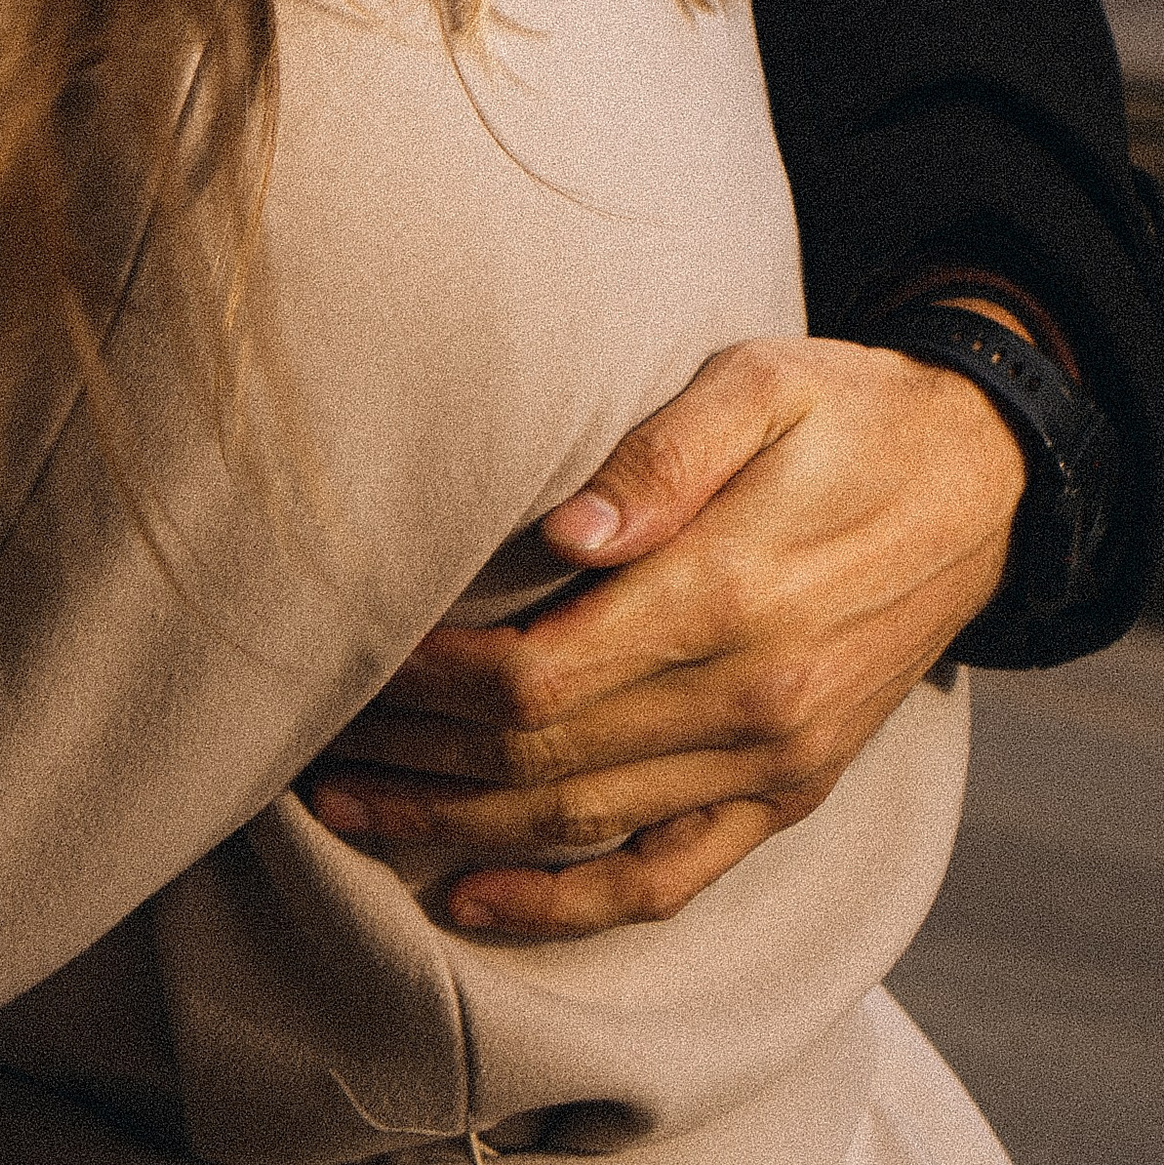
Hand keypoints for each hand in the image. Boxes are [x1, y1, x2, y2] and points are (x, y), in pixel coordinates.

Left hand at [303, 333, 1025, 937]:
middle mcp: (749, 701)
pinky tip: (471, 899)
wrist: (981, 482)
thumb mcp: (764, 381)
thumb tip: (568, 529)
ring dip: (452, 827)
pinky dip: (566, 904)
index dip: (429, 676)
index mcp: (727, 595)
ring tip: (341, 811)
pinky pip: (667, 873)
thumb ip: (664, 452)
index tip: (348, 651)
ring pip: (582, 823)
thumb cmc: (849, 409)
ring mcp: (771, 763)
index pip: (538, 668)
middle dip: (412, 754)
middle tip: (303, 736)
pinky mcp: (787, 795)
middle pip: (540, 754)